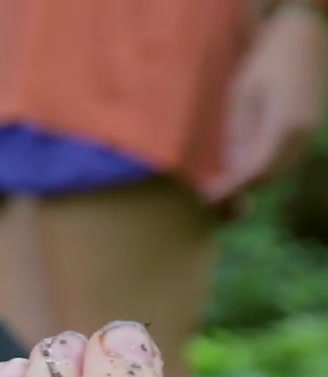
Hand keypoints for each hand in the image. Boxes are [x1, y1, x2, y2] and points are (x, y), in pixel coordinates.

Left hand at [206, 3, 327, 204]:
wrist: (304, 38)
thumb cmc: (267, 60)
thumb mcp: (241, 95)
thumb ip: (239, 133)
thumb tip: (232, 165)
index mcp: (284, 125)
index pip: (256, 170)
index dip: (231, 188)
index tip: (206, 198)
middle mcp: (303, 135)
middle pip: (269, 176)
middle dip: (239, 189)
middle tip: (208, 195)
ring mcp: (310, 134)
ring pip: (280, 171)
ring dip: (252, 181)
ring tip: (221, 184)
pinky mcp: (310, 131)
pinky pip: (286, 160)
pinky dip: (264, 169)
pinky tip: (242, 168)